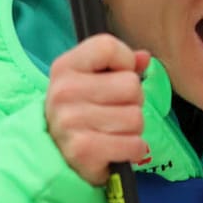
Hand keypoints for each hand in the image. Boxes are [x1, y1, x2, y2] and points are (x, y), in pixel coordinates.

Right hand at [44, 34, 149, 185]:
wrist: (58, 155)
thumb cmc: (83, 111)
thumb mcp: (93, 80)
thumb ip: (121, 65)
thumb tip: (144, 58)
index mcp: (65, 67)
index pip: (107, 47)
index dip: (124, 62)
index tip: (116, 77)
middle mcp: (63, 91)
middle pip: (131, 85)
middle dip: (133, 101)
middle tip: (114, 111)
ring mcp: (70, 122)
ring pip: (136, 117)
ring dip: (133, 128)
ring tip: (113, 130)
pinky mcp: (83, 150)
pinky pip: (135, 144)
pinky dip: (134, 149)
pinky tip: (117, 148)